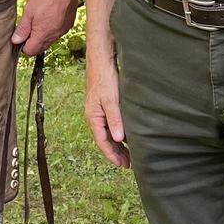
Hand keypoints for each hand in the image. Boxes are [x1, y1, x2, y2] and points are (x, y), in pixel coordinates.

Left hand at [11, 0, 77, 57]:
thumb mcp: (28, 11)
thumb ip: (22, 28)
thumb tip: (16, 41)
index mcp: (42, 34)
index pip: (31, 51)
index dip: (24, 46)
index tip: (22, 36)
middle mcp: (54, 36)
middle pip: (40, 48)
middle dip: (33, 42)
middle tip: (29, 27)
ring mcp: (62, 31)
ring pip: (49, 41)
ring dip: (42, 35)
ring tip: (39, 20)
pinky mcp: (67, 26)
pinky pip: (57, 33)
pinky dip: (51, 29)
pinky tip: (48, 17)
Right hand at [83, 41, 129, 167]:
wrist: (101, 58)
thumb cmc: (105, 77)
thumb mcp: (111, 99)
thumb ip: (115, 119)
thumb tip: (119, 140)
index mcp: (93, 117)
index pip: (102, 142)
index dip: (113, 155)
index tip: (124, 165)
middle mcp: (94, 116)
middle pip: (105, 140)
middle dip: (116, 153)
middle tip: (129, 164)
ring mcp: (99, 110)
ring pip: (108, 133)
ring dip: (118, 144)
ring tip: (130, 154)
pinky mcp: (105, 104)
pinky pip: (111, 124)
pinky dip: (119, 133)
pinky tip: (127, 135)